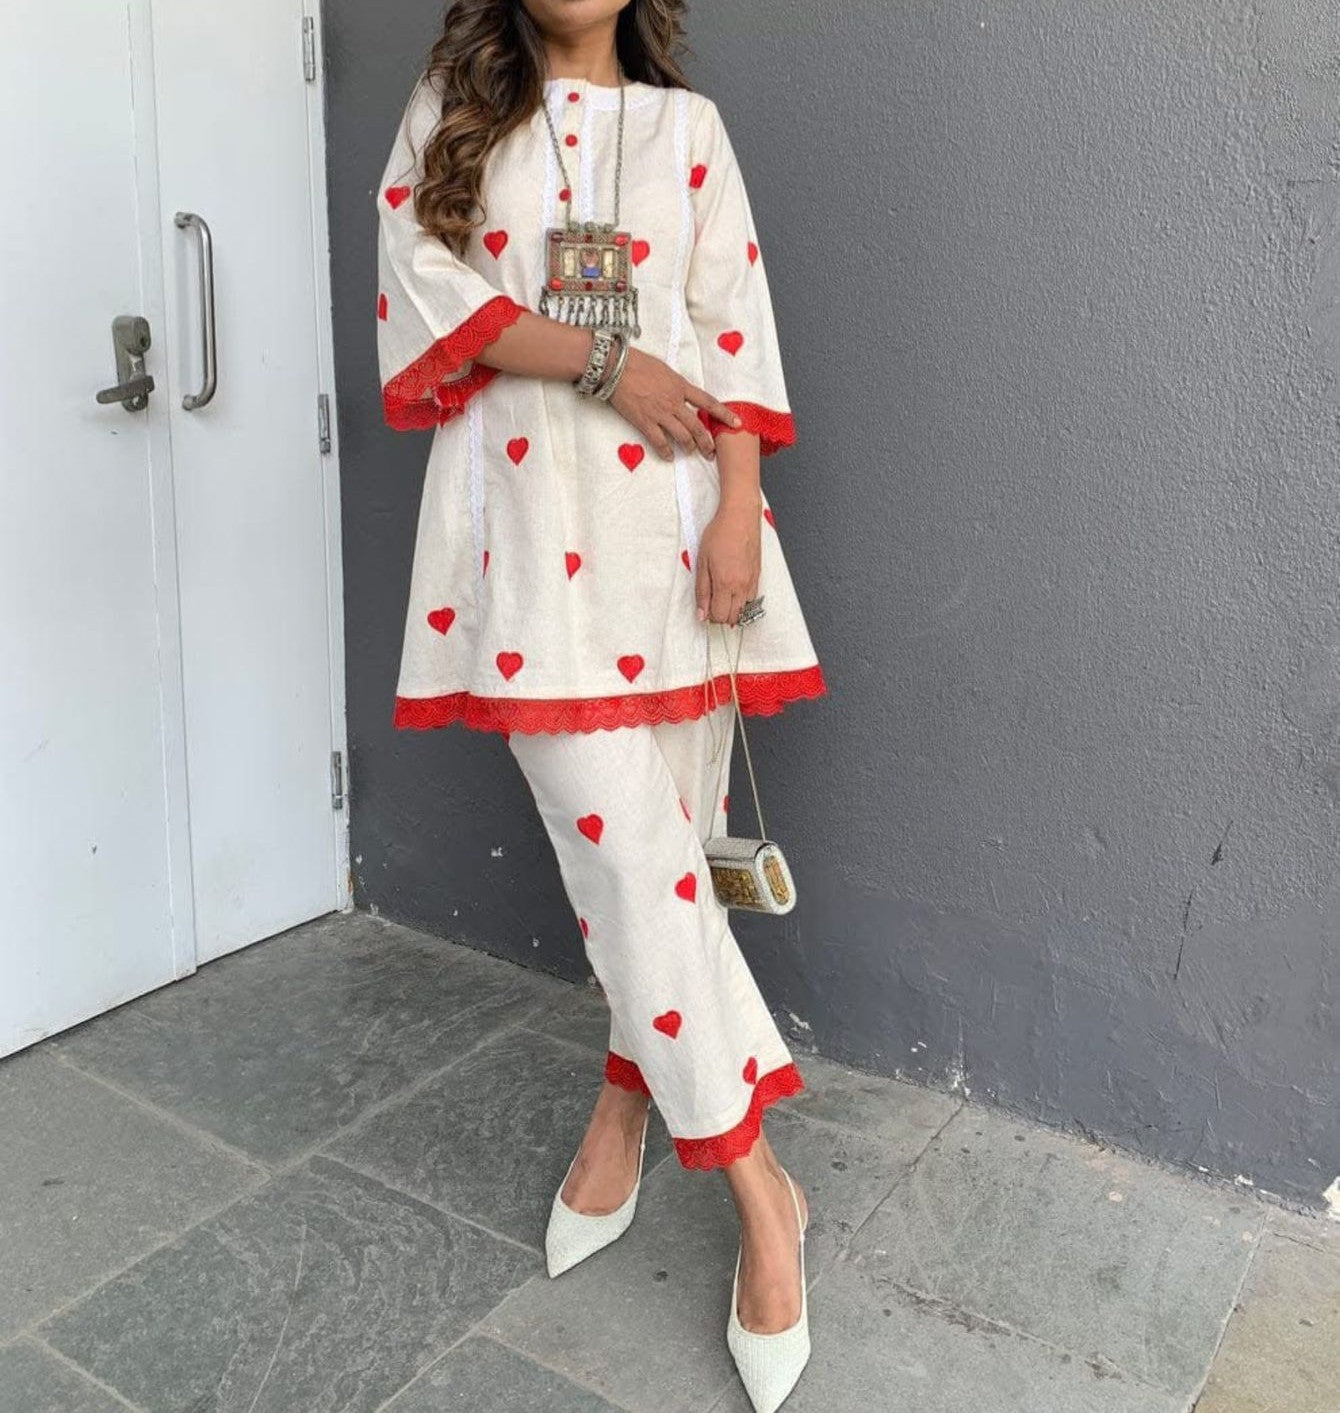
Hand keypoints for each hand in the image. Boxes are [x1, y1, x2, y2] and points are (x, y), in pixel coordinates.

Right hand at [608, 347, 741, 460]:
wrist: (616, 366)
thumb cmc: (638, 363)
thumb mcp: (665, 370)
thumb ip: (676, 384)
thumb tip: (681, 392)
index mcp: (681, 386)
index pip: (709, 402)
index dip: (724, 414)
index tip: (737, 423)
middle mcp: (674, 402)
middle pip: (697, 426)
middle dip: (707, 442)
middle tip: (711, 452)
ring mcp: (660, 413)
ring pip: (683, 436)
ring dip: (690, 447)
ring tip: (691, 452)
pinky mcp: (645, 422)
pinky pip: (660, 442)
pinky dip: (666, 451)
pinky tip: (669, 456)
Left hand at [695, 497, 761, 625]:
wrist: (740, 517)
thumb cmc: (721, 534)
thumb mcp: (702, 562)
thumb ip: (702, 591)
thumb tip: (702, 613)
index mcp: (726, 583)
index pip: (719, 616)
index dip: (709, 616)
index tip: (704, 608)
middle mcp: (742, 586)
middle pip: (734, 618)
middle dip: (721, 615)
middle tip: (712, 602)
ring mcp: (752, 582)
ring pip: (745, 611)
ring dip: (733, 609)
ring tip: (723, 595)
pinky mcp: (758, 576)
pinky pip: (752, 599)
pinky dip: (742, 601)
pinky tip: (734, 590)